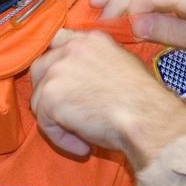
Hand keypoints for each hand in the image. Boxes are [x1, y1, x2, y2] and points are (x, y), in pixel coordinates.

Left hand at [29, 29, 185, 166]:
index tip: (63, 83)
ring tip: (82, 135)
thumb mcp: (122, 65)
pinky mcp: (49, 96)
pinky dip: (61, 138)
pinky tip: (83, 146)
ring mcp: (57, 71)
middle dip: (49, 92)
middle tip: (68, 114)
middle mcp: (70, 48)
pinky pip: (45, 123)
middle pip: (40, 68)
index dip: (56, 63)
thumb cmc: (142, 100)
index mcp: (90, 39)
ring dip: (56, 119)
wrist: (145, 117)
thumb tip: (85, 79)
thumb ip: (98, 63)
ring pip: (39, 97)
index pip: (59, 41)